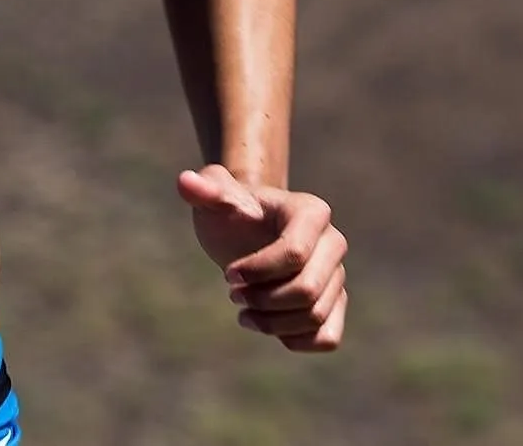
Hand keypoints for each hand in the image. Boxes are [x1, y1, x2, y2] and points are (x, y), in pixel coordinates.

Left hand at [176, 164, 347, 352]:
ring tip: (244, 313)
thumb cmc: (231, 213)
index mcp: (311, 212)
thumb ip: (204, 189)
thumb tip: (185, 182)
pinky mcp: (333, 303)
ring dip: (272, 323)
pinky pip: (328, 337)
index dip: (257, 271)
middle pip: (308, 290)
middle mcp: (333, 242)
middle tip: (233, 295)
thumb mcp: (215, 199)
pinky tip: (269, 326)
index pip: (294, 253)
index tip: (227, 274)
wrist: (247, 233)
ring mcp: (336, 274)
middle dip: (264, 300)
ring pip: (315, 316)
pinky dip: (297, 341)